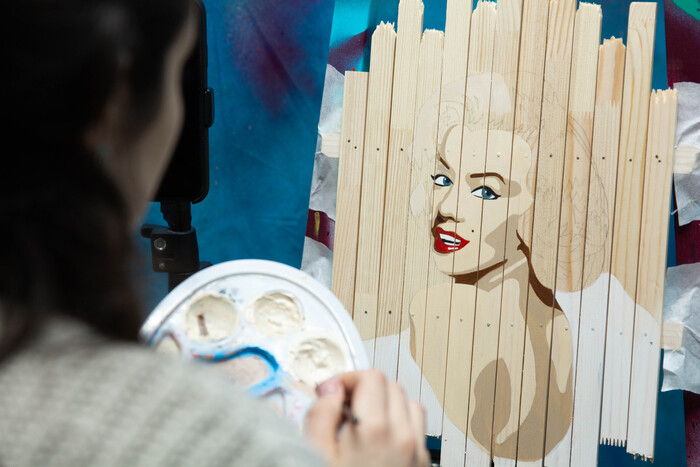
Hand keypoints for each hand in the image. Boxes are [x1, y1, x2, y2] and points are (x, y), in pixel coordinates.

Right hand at [305, 370, 429, 466]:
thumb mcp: (315, 454)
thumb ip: (320, 416)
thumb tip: (330, 390)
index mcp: (374, 429)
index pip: (372, 376)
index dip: (348, 379)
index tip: (333, 391)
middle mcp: (402, 437)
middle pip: (390, 386)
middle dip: (365, 391)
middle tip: (344, 407)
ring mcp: (416, 451)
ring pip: (408, 404)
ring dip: (387, 405)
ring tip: (364, 423)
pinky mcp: (421, 463)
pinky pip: (418, 428)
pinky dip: (401, 424)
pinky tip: (381, 440)